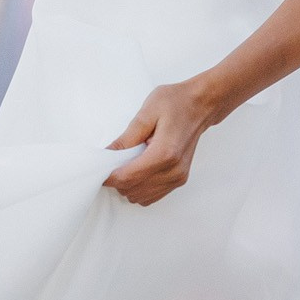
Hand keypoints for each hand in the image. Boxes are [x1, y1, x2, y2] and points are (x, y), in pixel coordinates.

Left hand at [103, 80, 218, 205]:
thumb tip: (107, 155)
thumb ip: (127, 138)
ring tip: (128, 162)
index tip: (99, 168)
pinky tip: (139, 169)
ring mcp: (178, 178)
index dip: (109, 176)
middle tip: (114, 160)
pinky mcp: (179, 180)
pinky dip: (140, 188)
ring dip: (128, 185)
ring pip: (141, 197)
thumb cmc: (176, 102)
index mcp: (164, 153)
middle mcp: (173, 171)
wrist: (201, 105)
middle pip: (132, 190)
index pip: (128, 177)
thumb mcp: (147, 113)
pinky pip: (152, 196)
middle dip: (118, 179)